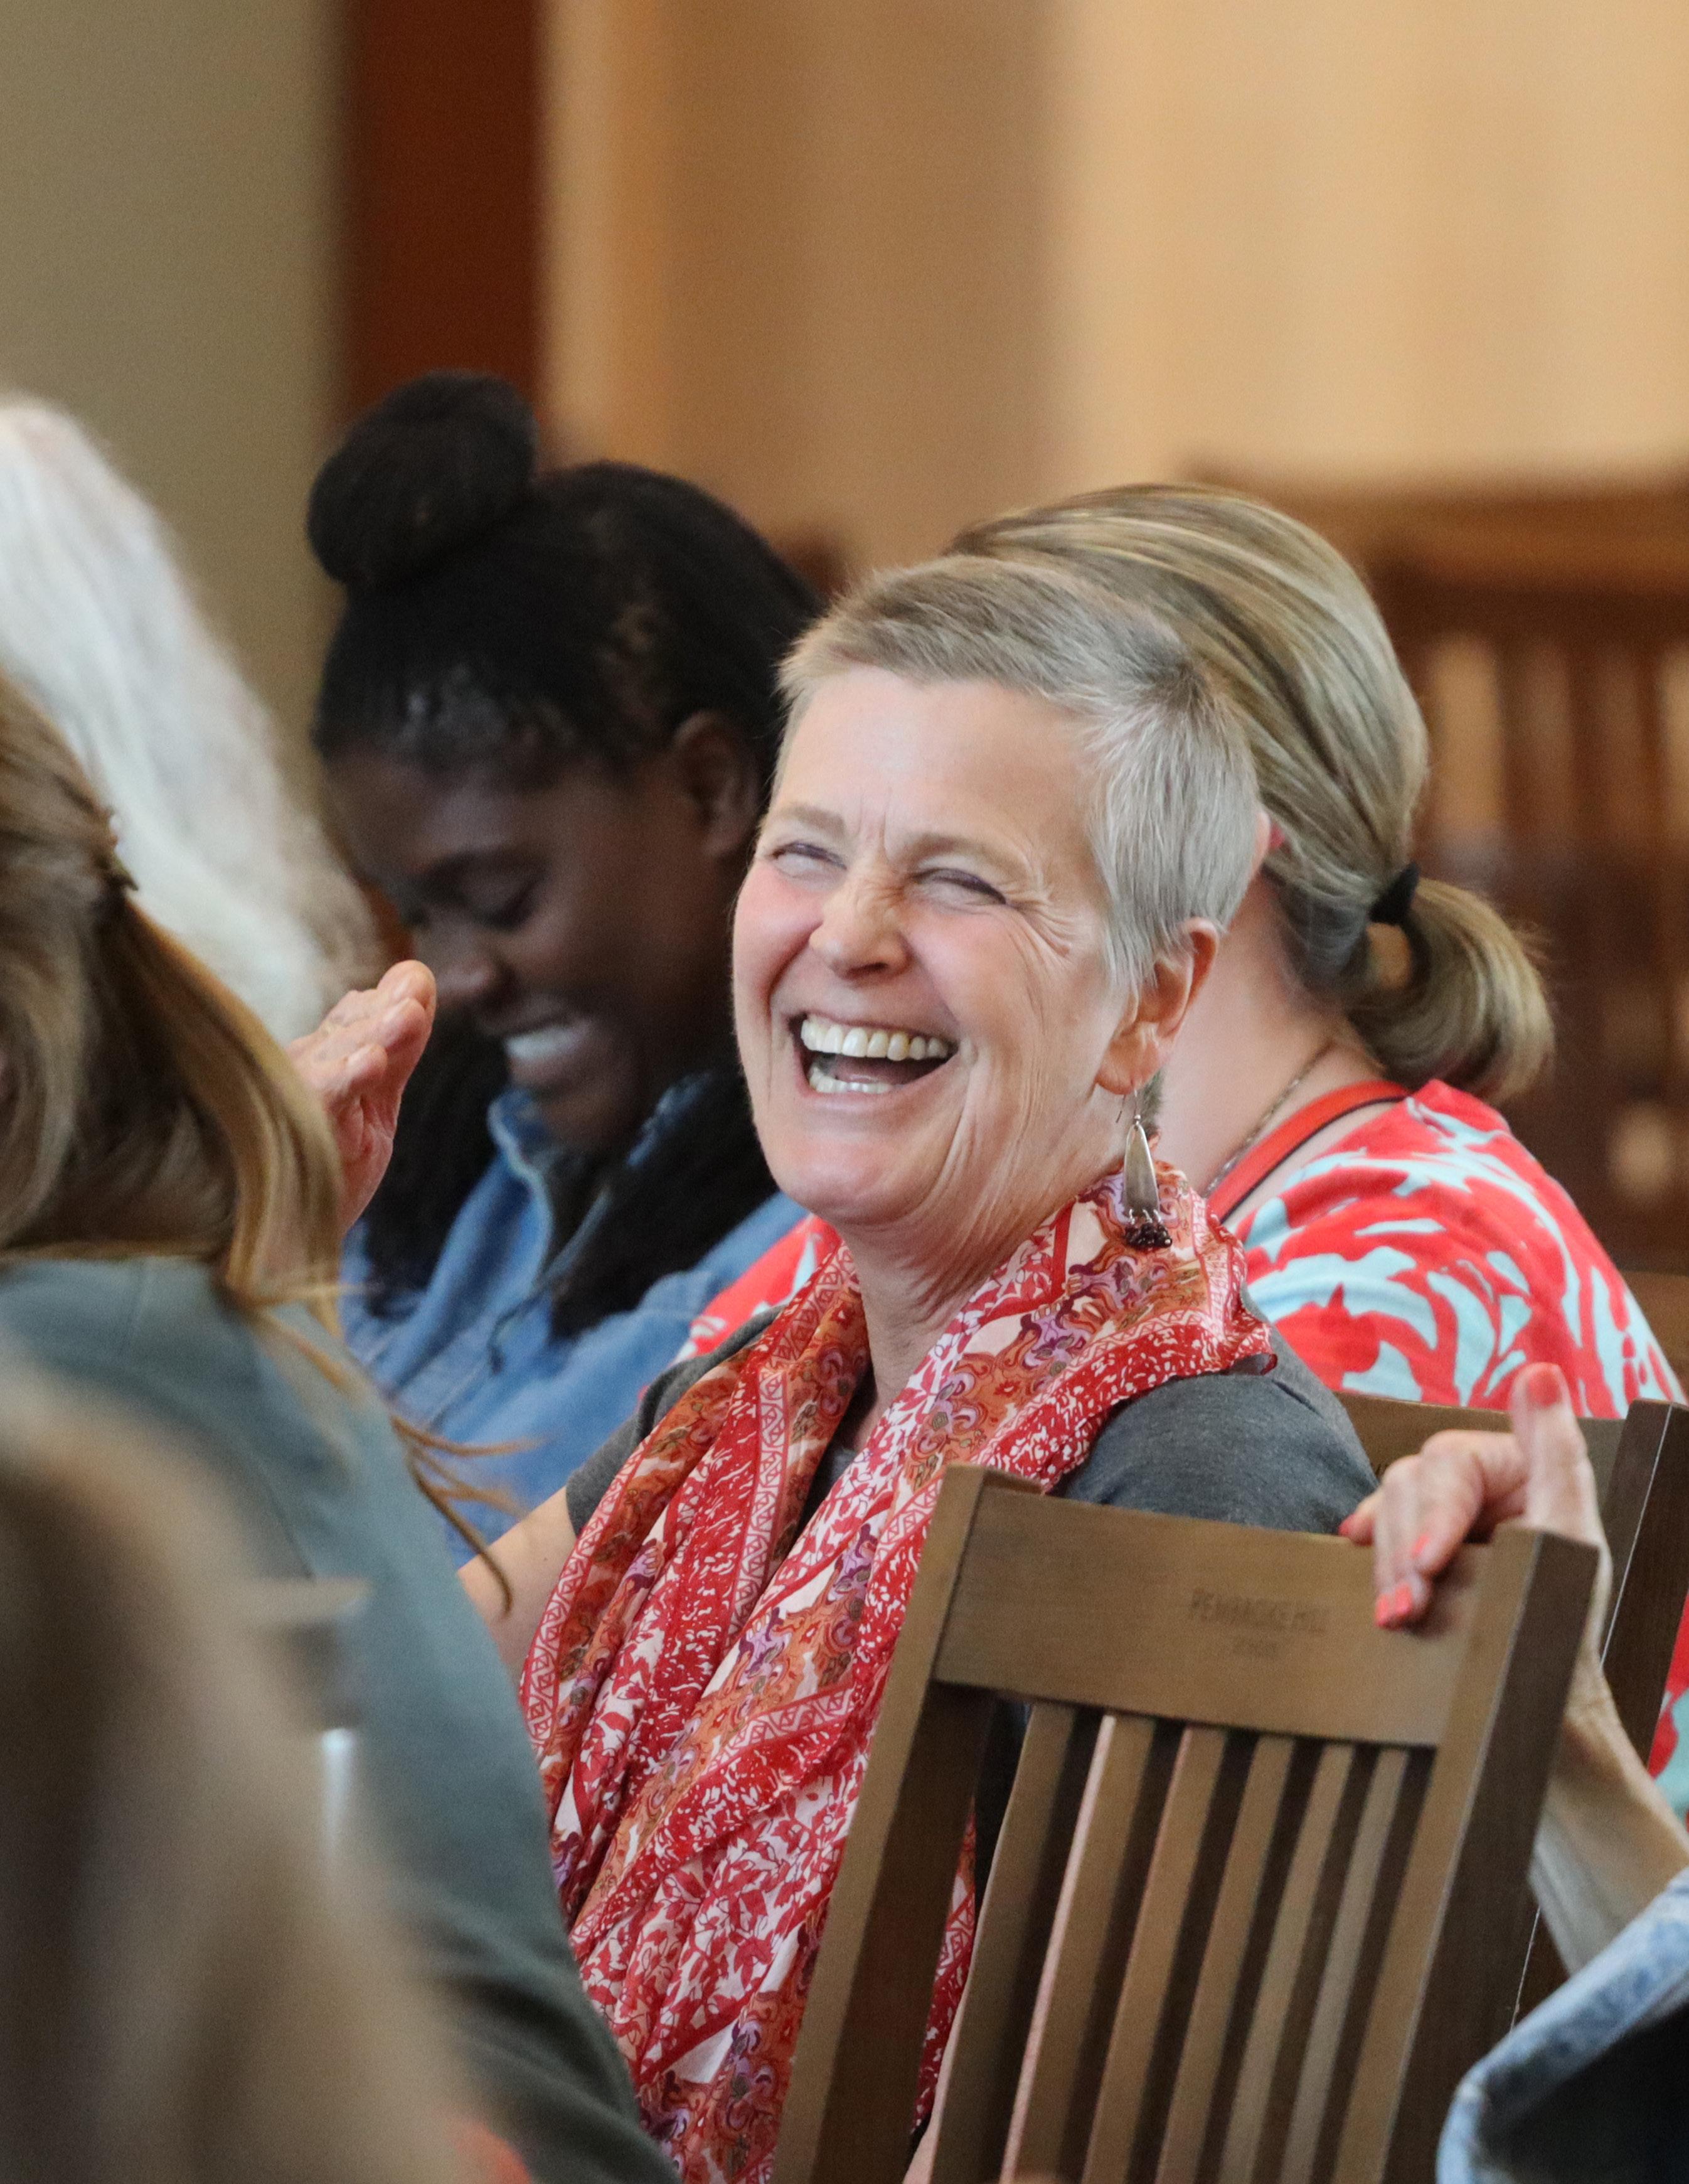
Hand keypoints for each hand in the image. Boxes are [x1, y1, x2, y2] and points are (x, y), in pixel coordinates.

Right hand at [288, 961, 435, 1234]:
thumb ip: (400, 1048)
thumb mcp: (377, 1107)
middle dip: (384, 1014)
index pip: (354, 1022)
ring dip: (371, 1036)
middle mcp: (297, 1076)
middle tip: (416, 989)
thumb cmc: (325, 1172)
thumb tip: (418, 976)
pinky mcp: (290, 1134)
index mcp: (319, 1063)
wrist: (286, 1249)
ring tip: (408, 1016)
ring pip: (331, 1061)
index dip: (385, 1003)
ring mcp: (290, 1103)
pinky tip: (370, 1062)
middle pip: (345, 1036)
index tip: (416, 983)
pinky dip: (343, 1080)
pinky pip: (318, 1102)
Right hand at [1339, 1363, 1610, 1678]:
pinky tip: (1359, 1556)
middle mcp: (1474, 1483)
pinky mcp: (1418, 1549)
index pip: (1450, 1462)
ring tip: (1395, 1616)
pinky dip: (1370, 1550)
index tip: (1429, 1564)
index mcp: (1513, 1466)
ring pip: (1387, 1508)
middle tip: (1408, 1607)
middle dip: (1406, 1547)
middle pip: (1410, 1483)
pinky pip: (1376, 1532)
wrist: (1542, 1703)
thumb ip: (1555, 1453)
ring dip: (1386, 1562)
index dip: (1435, 1511)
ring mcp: (1441, 1515)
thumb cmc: (1565, 1626)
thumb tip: (1539, 1372)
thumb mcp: (1572, 1536)